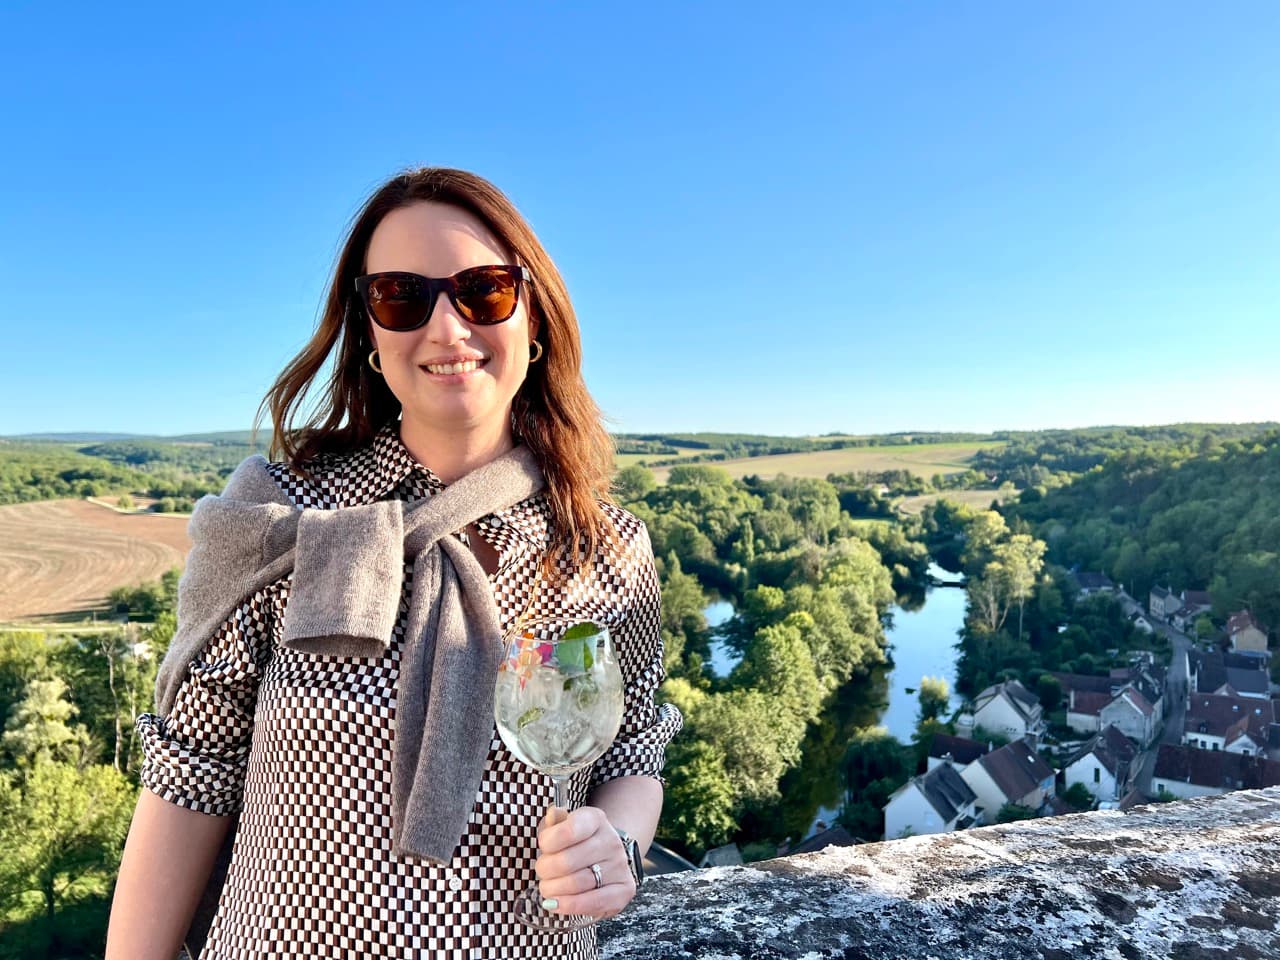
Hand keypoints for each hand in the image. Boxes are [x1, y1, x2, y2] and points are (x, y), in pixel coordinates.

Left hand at [534, 804, 635, 919]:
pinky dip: (569, 906)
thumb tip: (554, 813)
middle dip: (545, 870)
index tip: (543, 847)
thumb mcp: (563, 826)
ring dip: (553, 889)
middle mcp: (611, 841)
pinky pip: (593, 903)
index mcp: (595, 819)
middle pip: (566, 862)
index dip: (548, 842)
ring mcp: (619, 866)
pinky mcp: (624, 890)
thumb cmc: (576, 843)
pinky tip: (556, 904)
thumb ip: (555, 822)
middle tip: (542, 871)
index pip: (568, 830)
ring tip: (547, 888)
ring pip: (576, 884)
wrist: (606, 857)